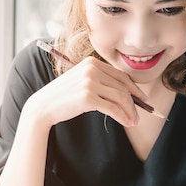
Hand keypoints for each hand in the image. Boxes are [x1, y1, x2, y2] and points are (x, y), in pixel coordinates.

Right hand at [25, 56, 145, 127]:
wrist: (44, 106)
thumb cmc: (64, 96)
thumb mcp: (82, 81)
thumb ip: (100, 81)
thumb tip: (127, 93)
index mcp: (92, 62)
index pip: (121, 75)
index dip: (134, 88)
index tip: (141, 99)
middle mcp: (92, 69)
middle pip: (123, 86)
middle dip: (135, 102)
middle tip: (140, 114)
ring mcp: (89, 82)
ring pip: (120, 97)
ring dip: (130, 111)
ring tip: (134, 121)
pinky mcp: (87, 97)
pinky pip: (112, 108)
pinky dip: (122, 116)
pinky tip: (126, 122)